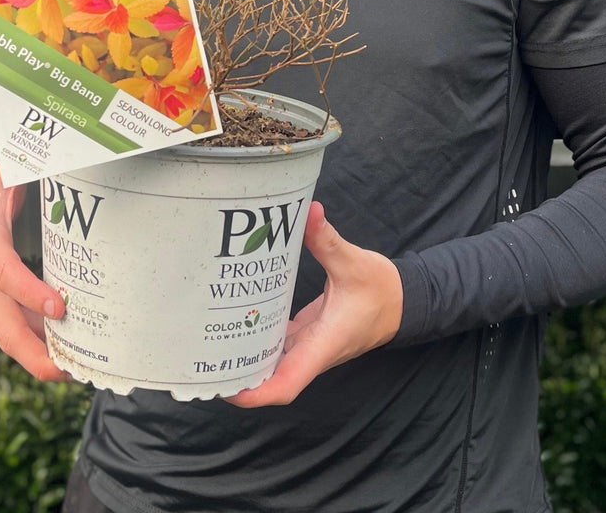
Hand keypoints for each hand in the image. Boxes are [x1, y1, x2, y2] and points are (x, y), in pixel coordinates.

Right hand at [0, 163, 68, 382]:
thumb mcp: (1, 173)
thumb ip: (32, 168)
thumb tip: (71, 155)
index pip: (3, 272)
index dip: (29, 294)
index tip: (59, 309)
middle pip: (3, 327)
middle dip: (34, 355)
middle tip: (69, 371)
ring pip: (7, 335)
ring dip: (40, 354)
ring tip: (79, 367)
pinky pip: (8, 327)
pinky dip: (34, 340)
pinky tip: (64, 348)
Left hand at [226, 201, 402, 407]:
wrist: (403, 301)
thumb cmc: (381, 288)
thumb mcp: (354, 262)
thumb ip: (328, 241)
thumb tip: (310, 212)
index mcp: (323, 344)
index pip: (287, 384)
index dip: (256, 393)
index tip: (227, 388)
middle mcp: (313, 352)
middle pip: (272, 379)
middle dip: (239, 377)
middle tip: (203, 360)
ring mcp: (310, 345)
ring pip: (274, 363)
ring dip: (246, 359)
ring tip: (210, 343)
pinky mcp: (309, 335)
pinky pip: (280, 346)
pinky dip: (259, 340)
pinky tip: (238, 323)